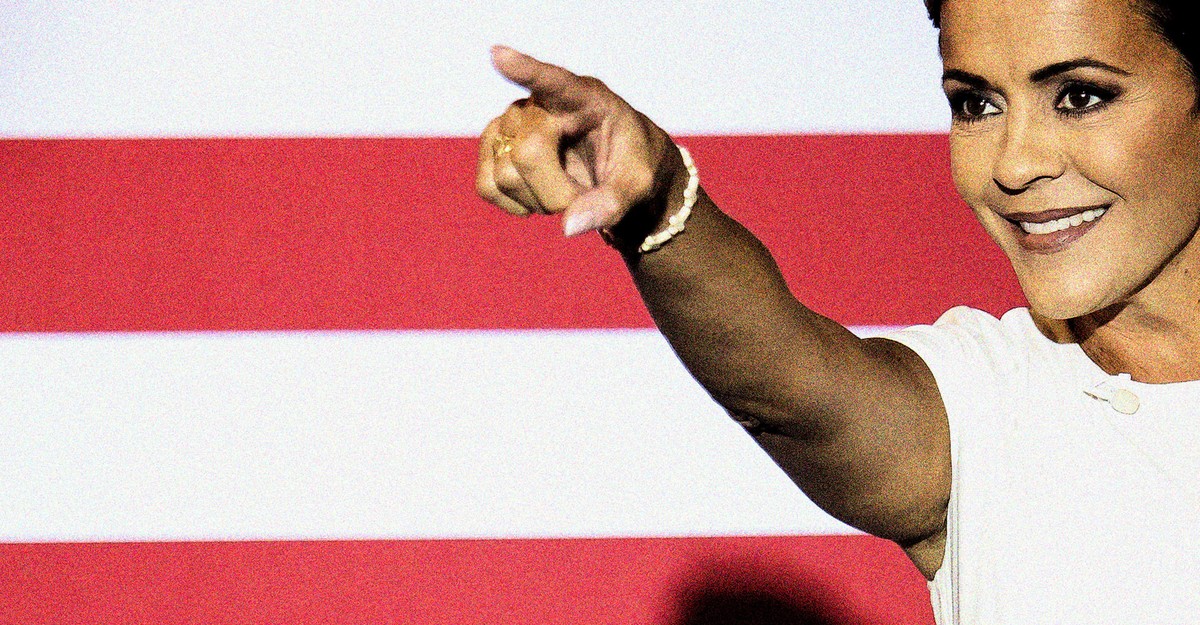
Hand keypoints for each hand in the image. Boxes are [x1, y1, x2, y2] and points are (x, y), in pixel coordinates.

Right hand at [477, 46, 680, 236]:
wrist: (619, 177)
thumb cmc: (632, 167)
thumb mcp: (639, 185)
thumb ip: (613, 203)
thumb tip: (568, 226)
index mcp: (585, 98)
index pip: (552, 81)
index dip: (524, 69)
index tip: (499, 55)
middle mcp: (540, 104)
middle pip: (528, 154)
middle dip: (557, 192)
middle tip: (583, 195)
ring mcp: (512, 124)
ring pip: (504, 175)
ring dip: (538, 201)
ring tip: (563, 191)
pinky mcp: (494, 149)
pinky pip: (486, 186)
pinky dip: (512, 205)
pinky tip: (536, 197)